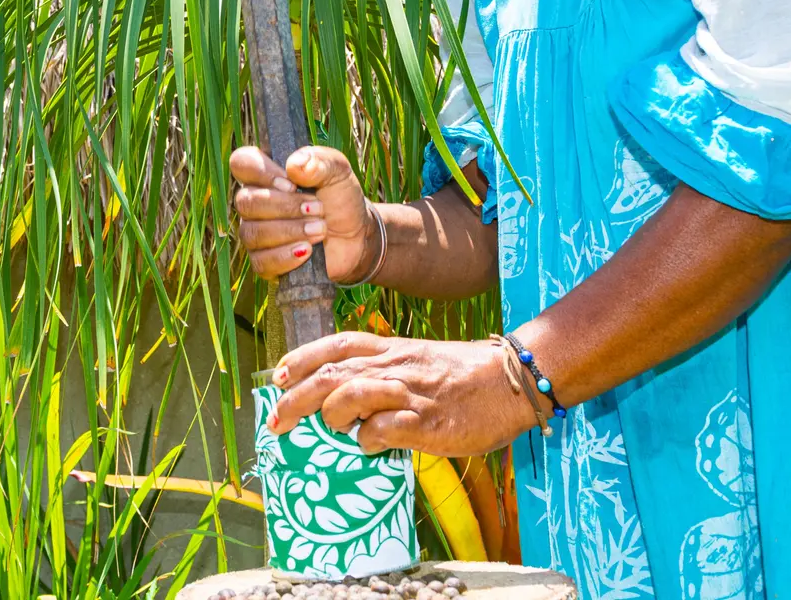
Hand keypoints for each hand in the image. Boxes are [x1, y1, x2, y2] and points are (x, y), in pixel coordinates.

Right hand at [230, 144, 376, 283]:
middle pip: (245, 202)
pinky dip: (286, 256)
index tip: (292, 184)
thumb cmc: (340, 198)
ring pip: (251, 233)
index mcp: (267, 174)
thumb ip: (320, 161)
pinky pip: (260, 262)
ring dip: (289, 231)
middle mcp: (255, 202)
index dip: (262, 173)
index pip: (242, 163)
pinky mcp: (265, 261)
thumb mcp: (338, 171)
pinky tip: (308, 251)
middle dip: (285, 207)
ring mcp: (256, 233)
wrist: (356, 236)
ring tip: (320, 229)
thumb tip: (294, 166)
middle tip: (318, 208)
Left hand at [265, 332, 538, 456]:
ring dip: (331, 415)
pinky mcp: (427, 422)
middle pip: (331, 373)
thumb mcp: (422, 361)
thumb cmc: (468, 376)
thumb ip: (387, 375)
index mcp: (394, 349)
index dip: (302, 358)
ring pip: (350, 393)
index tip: (278, 375)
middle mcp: (396, 366)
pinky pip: (382, 430)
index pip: (337, 345)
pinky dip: (367, 440)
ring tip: (332, 430)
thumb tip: (352, 404)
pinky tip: (370, 446)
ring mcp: (410, 393)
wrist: (514, 380)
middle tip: (276, 420)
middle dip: (295, 397)